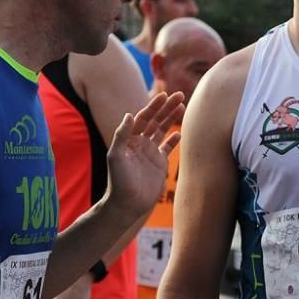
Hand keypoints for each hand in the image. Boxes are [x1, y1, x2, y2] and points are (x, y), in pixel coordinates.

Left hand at [106, 91, 183, 219]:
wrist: (127, 204)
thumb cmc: (118, 181)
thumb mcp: (116, 157)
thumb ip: (121, 135)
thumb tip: (129, 115)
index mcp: (130, 139)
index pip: (143, 118)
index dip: (154, 106)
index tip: (164, 96)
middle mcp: (140, 143)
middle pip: (155, 120)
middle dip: (167, 107)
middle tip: (179, 95)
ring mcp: (150, 152)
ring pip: (162, 130)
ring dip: (171, 118)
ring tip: (182, 106)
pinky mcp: (159, 163)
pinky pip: (168, 147)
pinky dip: (174, 139)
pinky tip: (180, 131)